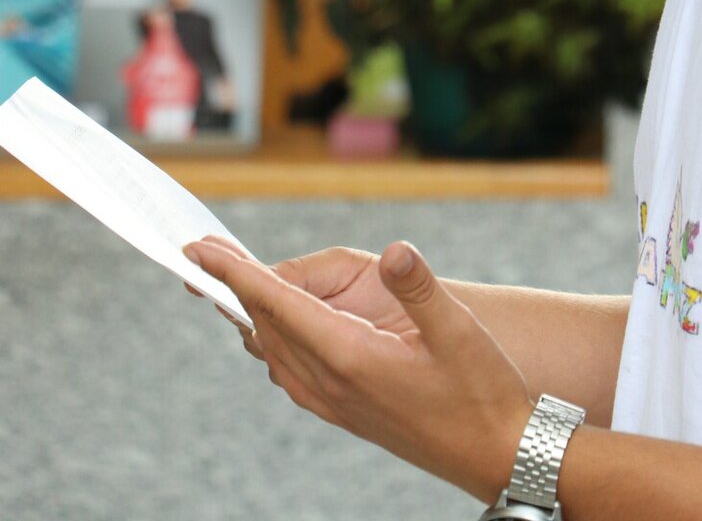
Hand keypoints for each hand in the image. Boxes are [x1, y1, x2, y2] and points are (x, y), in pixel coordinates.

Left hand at [185, 235, 531, 500]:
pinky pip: (292, 372)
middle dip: (234, 287)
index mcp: (351, 357)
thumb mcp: (459, 332)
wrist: (498, 454)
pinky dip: (274, 340)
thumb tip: (394, 250)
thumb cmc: (483, 393)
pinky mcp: (347, 410)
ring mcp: (336, 402)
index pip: (278, 305)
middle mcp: (332, 383)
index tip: (199, 250)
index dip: (237, 273)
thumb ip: (421, 288)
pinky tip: (280, 331)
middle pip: (266, 326)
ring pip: (275, 352)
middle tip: (202, 254)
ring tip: (232, 284)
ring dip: (252, 314)